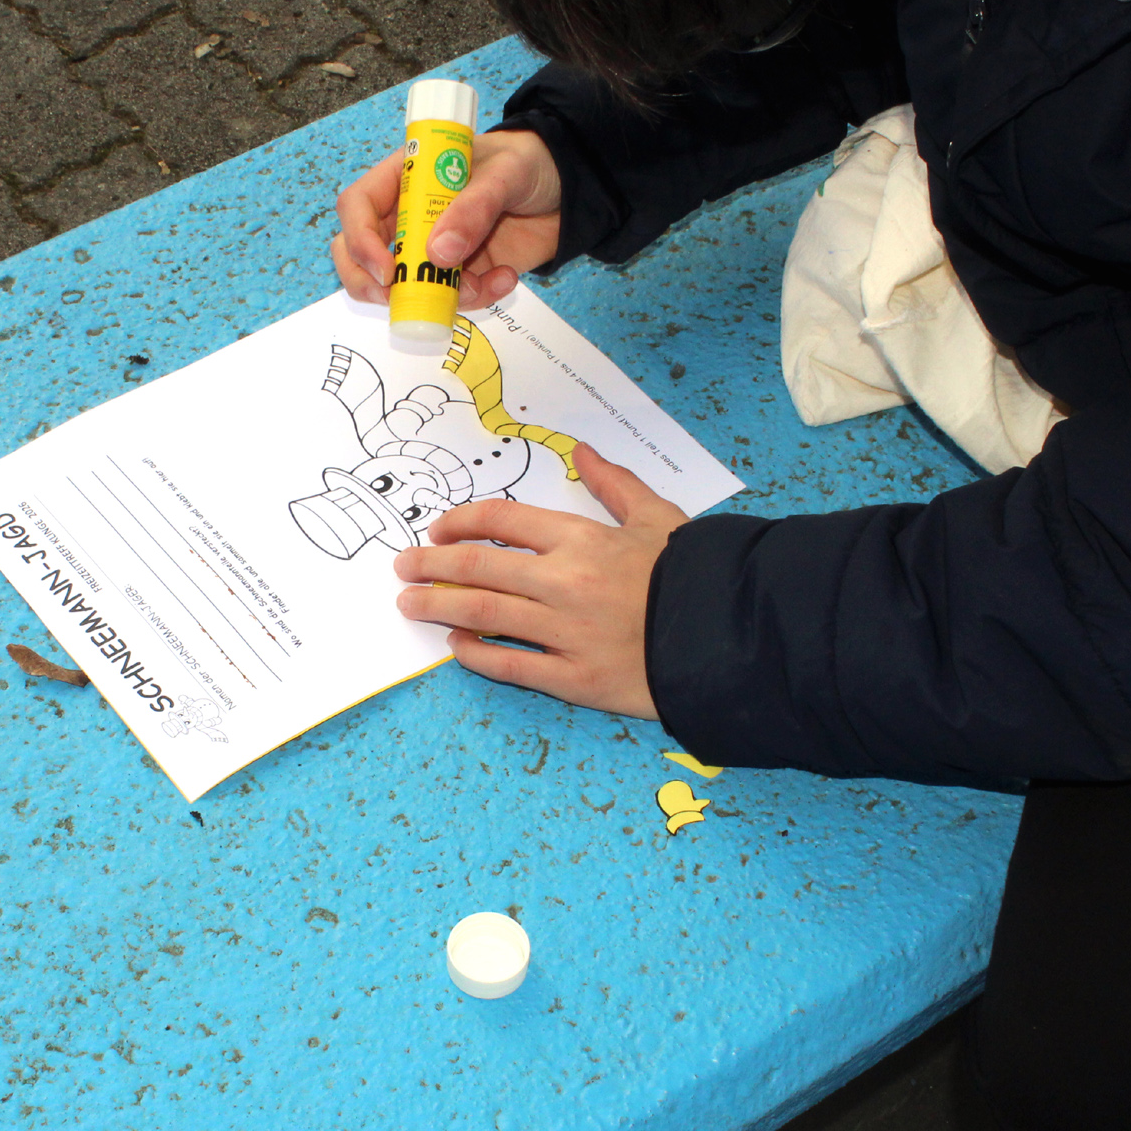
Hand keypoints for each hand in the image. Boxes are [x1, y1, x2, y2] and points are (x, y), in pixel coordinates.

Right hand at [332, 129, 561, 310]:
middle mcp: (412, 216)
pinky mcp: (463, 274)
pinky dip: (479, 298)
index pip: (359, 207)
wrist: (568, 190)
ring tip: (488, 281)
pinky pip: (454, 300)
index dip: (360, 240)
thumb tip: (437, 254)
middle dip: (373, 285)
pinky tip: (507, 278)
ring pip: (407, 288)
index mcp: (408, 178)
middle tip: (400, 300)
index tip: (387, 270)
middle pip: (361, 256)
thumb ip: (473, 209)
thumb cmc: (527, 162)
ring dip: (441, 297)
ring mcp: (436, 249)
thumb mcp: (504, 173)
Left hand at [393, 444, 687, 717]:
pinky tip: (458, 648)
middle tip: (403, 567)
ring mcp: (565, 632)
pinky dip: (478, 656)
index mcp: (582, 538)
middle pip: (479, 566)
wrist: (728, 637)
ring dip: (440, 606)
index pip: (502, 521)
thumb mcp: (659, 517)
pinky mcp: (573, 678)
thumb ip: (615, 484)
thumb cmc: (695, 576)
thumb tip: (583, 452)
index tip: (437, 528)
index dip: (460, 521)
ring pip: (484, 614)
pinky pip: (511, 665)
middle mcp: (563, 581)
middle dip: (433, 564)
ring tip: (411, 605)